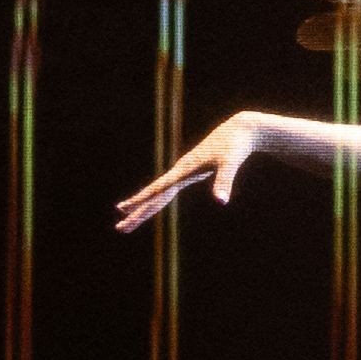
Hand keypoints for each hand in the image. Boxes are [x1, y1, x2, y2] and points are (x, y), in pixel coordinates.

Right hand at [116, 114, 272, 231]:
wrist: (240, 130)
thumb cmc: (235, 145)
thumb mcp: (230, 163)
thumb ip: (224, 181)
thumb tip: (221, 201)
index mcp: (184, 169)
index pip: (158, 188)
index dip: (141, 199)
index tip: (123, 208)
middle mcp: (179, 171)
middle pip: (154, 196)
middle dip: (137, 213)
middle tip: (120, 230)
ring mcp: (183, 172)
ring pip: (158, 194)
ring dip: (144, 209)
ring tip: (126, 221)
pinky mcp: (190, 173)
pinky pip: (168, 191)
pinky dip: (157, 200)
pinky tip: (151, 205)